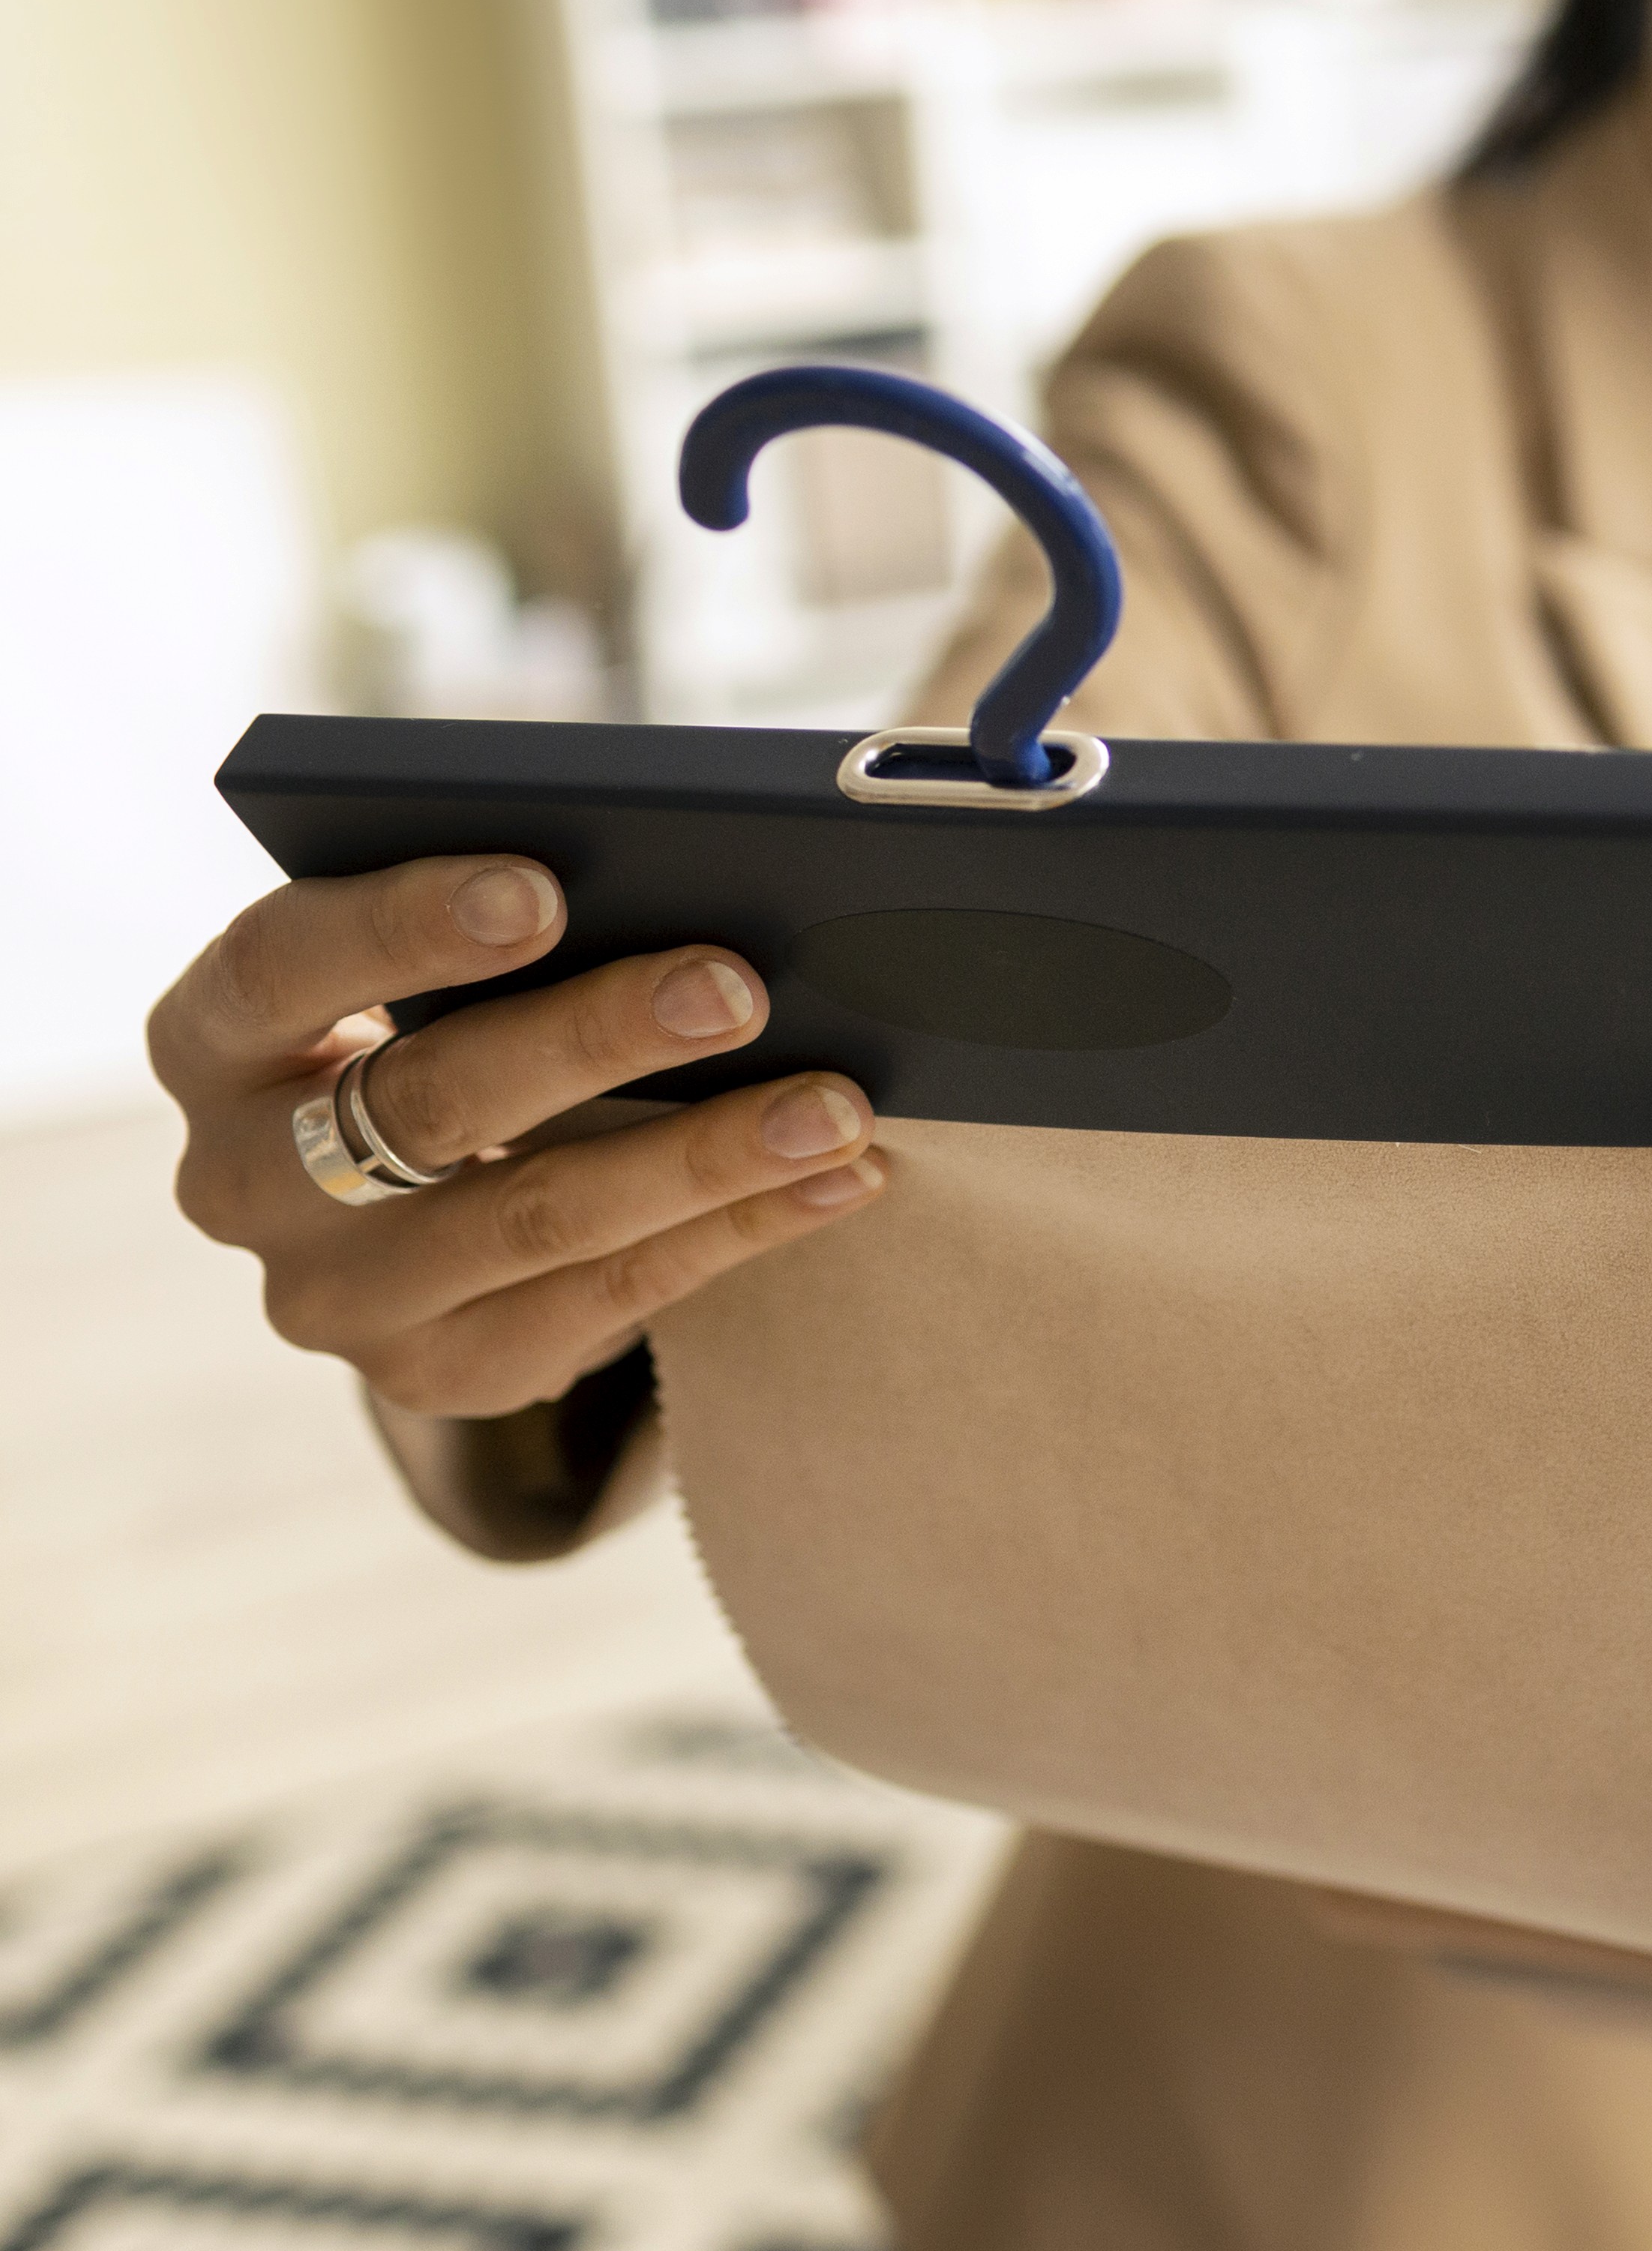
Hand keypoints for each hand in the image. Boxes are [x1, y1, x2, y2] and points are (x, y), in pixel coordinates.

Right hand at [154, 854, 886, 1420]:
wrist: (411, 1216)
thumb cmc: (434, 1033)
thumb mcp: (420, 979)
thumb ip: (496, 928)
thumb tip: (692, 876)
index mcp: (211, 1040)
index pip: (280, 966)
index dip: (406, 926)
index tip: (545, 887)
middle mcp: (240, 1180)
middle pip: (428, 1098)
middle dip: (597, 1036)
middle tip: (737, 987)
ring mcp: (334, 1297)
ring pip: (538, 1217)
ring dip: (708, 1154)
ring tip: (837, 1103)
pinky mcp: (438, 1374)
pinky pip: (613, 1297)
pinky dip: (743, 1229)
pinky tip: (841, 1178)